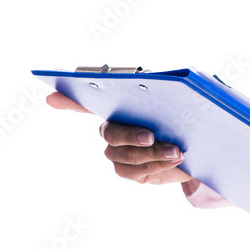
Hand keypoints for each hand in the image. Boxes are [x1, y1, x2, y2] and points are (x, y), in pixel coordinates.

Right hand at [45, 91, 193, 188]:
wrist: (199, 148)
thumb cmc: (187, 117)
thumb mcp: (189, 99)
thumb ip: (179, 88)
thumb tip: (181, 77)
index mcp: (122, 105)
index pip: (88, 101)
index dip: (68, 100)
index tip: (51, 98)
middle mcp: (113, 127)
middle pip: (111, 132)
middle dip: (130, 134)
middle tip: (151, 135)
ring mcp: (118, 151)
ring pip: (125, 155)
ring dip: (152, 153)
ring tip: (177, 151)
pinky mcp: (129, 171)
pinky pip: (135, 171)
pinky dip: (157, 165)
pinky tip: (175, 160)